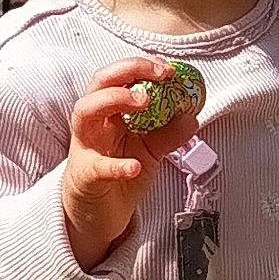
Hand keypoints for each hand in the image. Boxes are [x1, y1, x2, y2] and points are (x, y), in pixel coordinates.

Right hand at [62, 56, 198, 271]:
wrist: (99, 213)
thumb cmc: (119, 174)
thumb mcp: (150, 150)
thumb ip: (169, 133)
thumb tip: (193, 116)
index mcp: (109, 112)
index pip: (119, 77)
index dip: (142, 67)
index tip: (168, 70)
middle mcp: (93, 123)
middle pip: (99, 83)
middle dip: (128, 71)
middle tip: (160, 76)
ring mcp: (85, 147)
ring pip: (85, 112)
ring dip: (113, 99)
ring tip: (144, 103)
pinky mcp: (85, 176)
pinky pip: (97, 167)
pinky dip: (116, 166)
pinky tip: (134, 166)